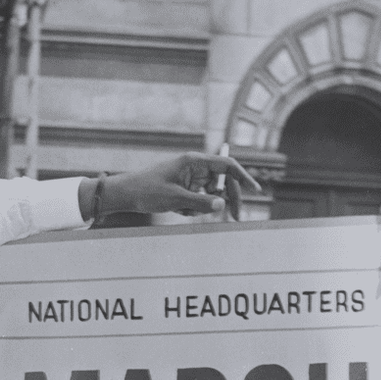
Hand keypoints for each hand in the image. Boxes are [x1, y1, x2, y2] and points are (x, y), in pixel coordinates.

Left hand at [95, 154, 260, 221]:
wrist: (126, 195)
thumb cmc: (147, 191)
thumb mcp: (175, 200)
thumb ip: (200, 203)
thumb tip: (222, 205)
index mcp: (193, 161)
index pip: (226, 166)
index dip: (243, 177)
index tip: (255, 191)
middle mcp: (194, 167)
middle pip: (223, 182)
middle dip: (229, 199)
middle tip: (235, 218)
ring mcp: (190, 179)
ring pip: (210, 196)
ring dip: (202, 208)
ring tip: (182, 209)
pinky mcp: (185, 189)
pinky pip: (199, 202)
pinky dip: (192, 210)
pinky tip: (176, 210)